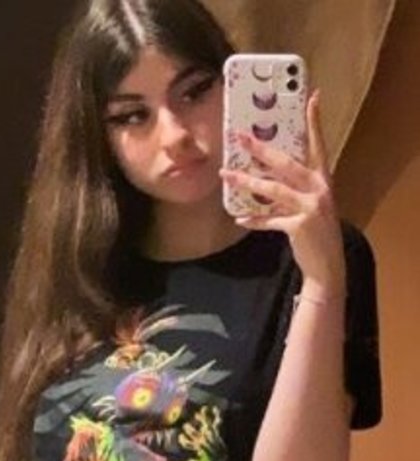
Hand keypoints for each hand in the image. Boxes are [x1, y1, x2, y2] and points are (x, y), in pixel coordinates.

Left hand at [219, 90, 345, 297]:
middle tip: (241, 137)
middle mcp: (319, 190)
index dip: (315, 122)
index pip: (319, 145)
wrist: (328, 267)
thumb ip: (295, 190)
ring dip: (247, 180)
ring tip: (227, 174)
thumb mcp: (312, 206)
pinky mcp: (299, 226)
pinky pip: (270, 219)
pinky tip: (240, 218)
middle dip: (261, 148)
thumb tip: (266, 179)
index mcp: (323, 181)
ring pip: (273, 188)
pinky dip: (254, 219)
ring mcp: (310, 208)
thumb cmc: (317, 234)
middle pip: (287, 162)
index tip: (312, 97)